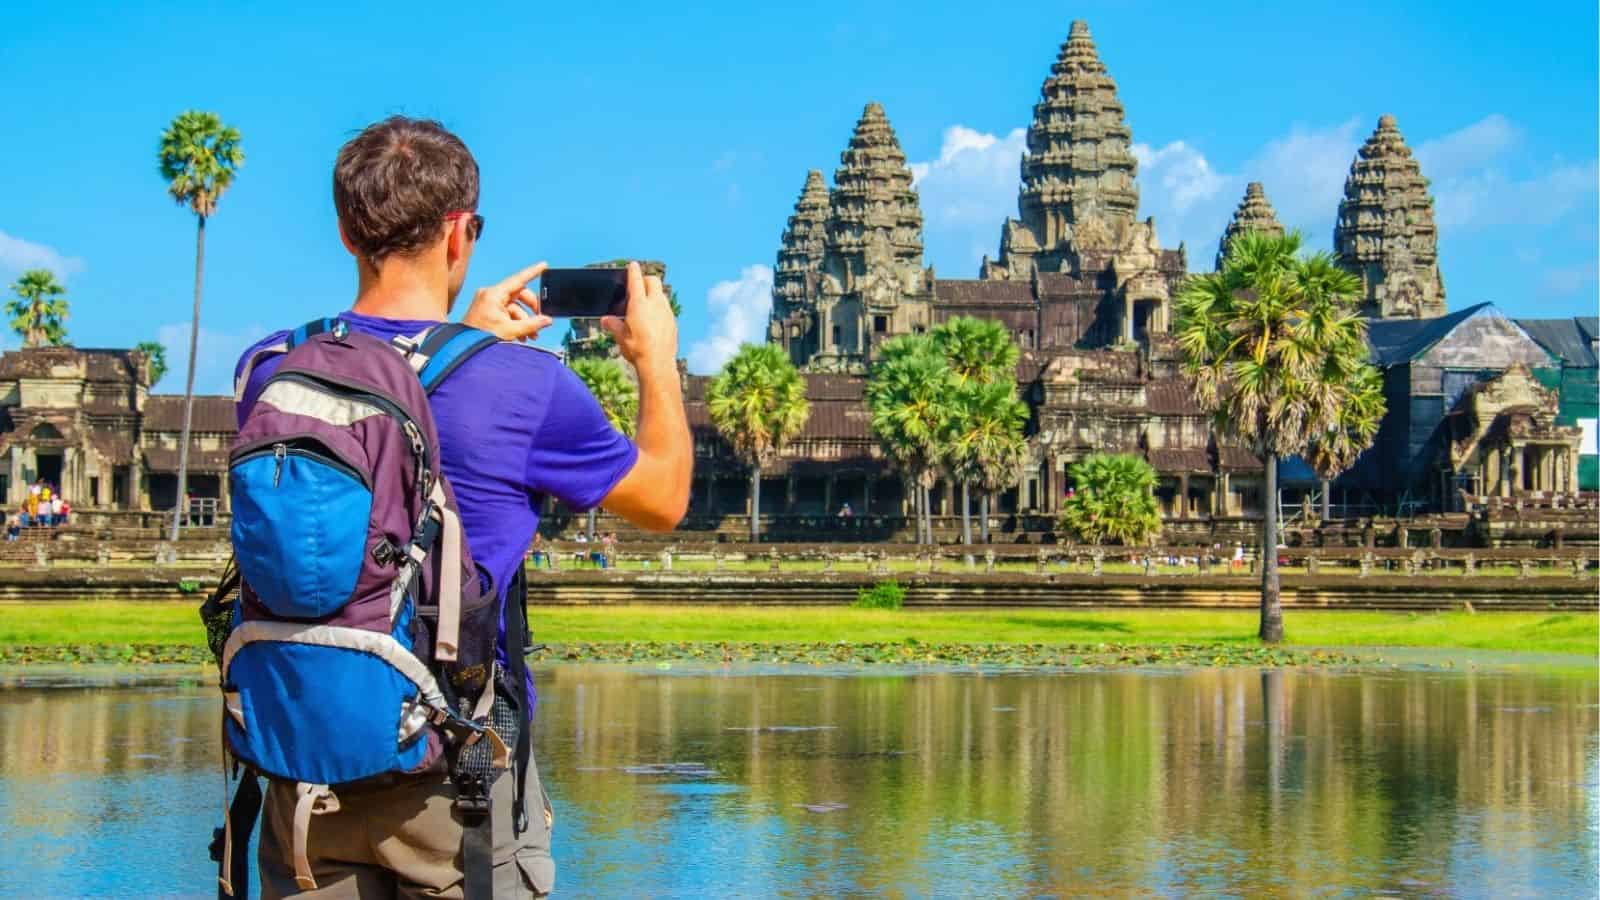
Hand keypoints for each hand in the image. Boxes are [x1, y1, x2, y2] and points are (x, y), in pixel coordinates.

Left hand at [462, 262, 552, 341]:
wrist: (462, 349)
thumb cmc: (480, 338)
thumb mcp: (510, 331)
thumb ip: (532, 325)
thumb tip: (547, 320)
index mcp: (493, 294)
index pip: (518, 279)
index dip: (533, 272)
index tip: (544, 265)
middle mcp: (490, 295)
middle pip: (518, 295)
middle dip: (531, 309)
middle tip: (541, 319)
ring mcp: (488, 303)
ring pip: (514, 307)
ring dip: (524, 320)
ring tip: (531, 336)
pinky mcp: (487, 312)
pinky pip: (506, 313)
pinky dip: (515, 322)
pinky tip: (522, 336)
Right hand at [601, 262, 677, 376]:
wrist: (658, 364)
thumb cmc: (637, 349)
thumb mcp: (620, 337)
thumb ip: (613, 325)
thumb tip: (606, 320)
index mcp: (639, 304)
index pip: (636, 280)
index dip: (633, 271)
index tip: (632, 265)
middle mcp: (655, 304)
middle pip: (653, 281)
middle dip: (645, 280)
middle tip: (637, 287)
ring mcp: (666, 312)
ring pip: (661, 294)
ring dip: (652, 294)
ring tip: (643, 305)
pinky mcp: (673, 321)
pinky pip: (666, 308)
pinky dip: (659, 307)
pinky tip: (652, 320)